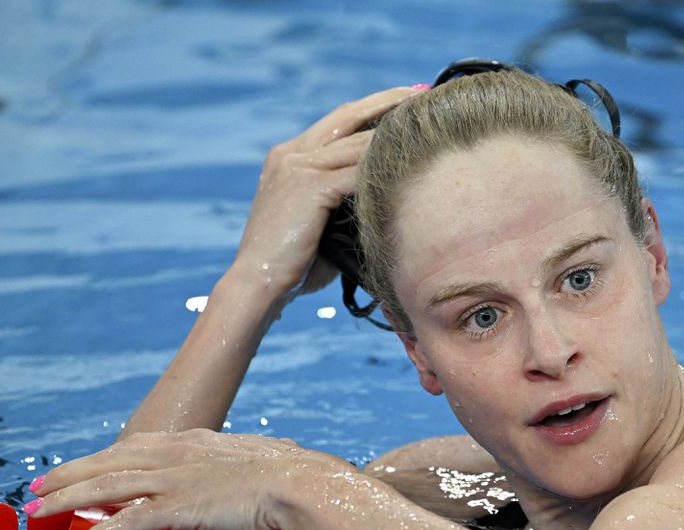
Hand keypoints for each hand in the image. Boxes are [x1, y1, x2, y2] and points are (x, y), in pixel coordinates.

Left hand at [25, 429, 353, 529]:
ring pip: (104, 487)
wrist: (300, 483)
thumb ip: (257, 457)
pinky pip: (123, 523)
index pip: (135, 447)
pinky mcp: (176, 507)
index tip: (82, 466)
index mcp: (195, 442)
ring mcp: (174, 480)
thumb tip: (278, 452)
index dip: (103, 458)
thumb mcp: (268, 456)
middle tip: (37, 487)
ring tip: (37, 513)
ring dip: (65, 500)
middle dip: (68, 475)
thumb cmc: (294, 473)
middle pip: (108, 462)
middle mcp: (176, 455)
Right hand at [232, 85, 425, 299]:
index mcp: (288, 158)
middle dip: (387, 101)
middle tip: (421, 92)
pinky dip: (383, 169)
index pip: (336, 122)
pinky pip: (356, 171)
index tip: (402, 102)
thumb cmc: (291, 266)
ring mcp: (298, 168)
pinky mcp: (309, 187)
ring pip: (358, 141)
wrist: (257, 283)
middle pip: (348, 115)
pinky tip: (410, 167)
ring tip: (426, 127)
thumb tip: (380, 200)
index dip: (370, 109)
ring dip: (394, 135)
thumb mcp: (316, 222)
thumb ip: (341, 202)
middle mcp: (291, 155)